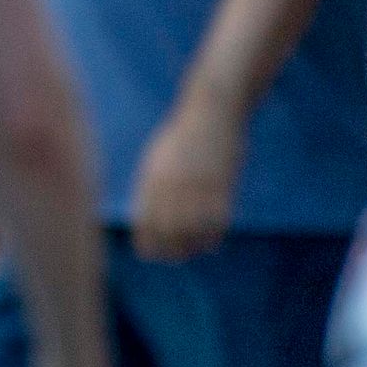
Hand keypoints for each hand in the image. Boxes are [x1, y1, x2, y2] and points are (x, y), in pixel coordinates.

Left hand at [127, 95, 242, 261]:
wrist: (211, 111)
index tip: (156, 253)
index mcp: (152, 181)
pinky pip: (217, 226)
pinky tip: (212, 238)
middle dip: (172, 252)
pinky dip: (213, 238)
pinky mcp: (221, 187)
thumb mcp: (157, 160)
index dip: (150, 247)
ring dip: (194, 247)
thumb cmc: (182, 136)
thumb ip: (151, 189)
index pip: (145, 229)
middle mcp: (171, 187)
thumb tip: (149, 220)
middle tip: (179, 255)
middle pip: (168, 237)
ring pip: (193, 236)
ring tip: (195, 248)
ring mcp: (196, 188)